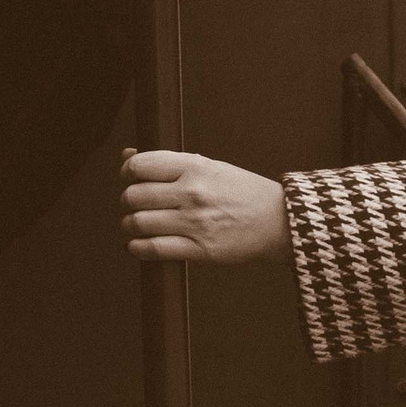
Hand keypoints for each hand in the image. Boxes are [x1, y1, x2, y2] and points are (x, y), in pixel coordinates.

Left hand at [122, 148, 286, 265]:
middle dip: (127, 202)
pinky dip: (137, 248)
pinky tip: (137, 245)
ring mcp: (195, 222)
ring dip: (129, 225)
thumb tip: (127, 157)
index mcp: (195, 167)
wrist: (278, 221)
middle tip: (133, 205)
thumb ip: (169, 163)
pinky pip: (154, 249)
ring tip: (135, 225)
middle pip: (134, 196)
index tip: (129, 179)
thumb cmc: (242, 192)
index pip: (141, 166)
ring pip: (139, 223)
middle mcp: (192, 193)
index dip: (127, 173)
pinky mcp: (200, 249)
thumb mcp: (210, 167)